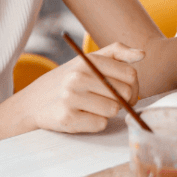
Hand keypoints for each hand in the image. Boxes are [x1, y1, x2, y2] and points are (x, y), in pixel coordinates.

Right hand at [20, 42, 143, 133]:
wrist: (34, 103)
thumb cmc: (68, 82)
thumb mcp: (88, 61)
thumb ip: (116, 53)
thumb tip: (142, 54)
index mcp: (86, 61)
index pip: (130, 74)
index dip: (132, 86)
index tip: (121, 90)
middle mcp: (77, 77)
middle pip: (124, 93)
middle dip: (121, 100)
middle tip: (106, 100)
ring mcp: (71, 98)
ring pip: (113, 110)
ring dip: (107, 112)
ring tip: (91, 107)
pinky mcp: (68, 118)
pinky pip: (100, 124)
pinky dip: (95, 123)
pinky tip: (82, 116)